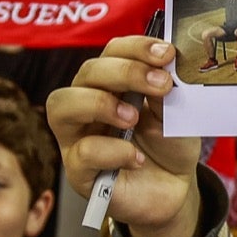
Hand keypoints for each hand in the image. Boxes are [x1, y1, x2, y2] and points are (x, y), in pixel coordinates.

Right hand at [46, 36, 202, 236]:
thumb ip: (164, 90)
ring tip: (133, 118)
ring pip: (61, 105)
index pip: (111, 52)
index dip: (135, 47)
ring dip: (100, 103)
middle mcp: (87, 105)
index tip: (166, 54)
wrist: (175, 189)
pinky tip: (138, 158)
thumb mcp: (175, 112)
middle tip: (160, 85)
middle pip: (86, 73)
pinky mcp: (80, 172)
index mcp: (111, 84)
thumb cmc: (169, 144)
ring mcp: (78, 138)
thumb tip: (162, 67)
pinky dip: (112, 151)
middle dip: (124, 72)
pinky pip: (81, 153)